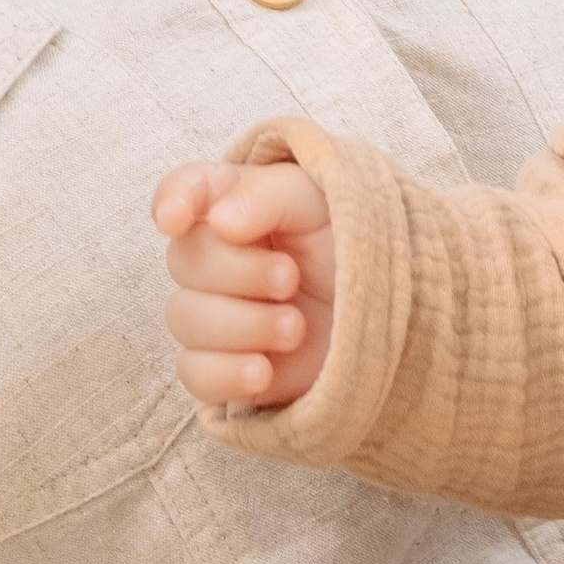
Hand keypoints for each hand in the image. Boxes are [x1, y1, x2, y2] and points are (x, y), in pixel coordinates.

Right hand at [152, 155, 334, 407]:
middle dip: (238, 271)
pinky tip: (262, 371)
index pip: (183, 189)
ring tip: (296, 328)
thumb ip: (267, 195)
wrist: (392, 311)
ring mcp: (216, 313)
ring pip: (186, 318)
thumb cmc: (351, 244)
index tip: (177, 218)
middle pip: (184, 259)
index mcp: (233, 202)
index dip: (171, 200)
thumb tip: (219, 220)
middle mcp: (215, 256)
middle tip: (291, 279)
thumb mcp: (319, 200)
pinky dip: (227, 373)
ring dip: (244, 324)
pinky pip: (194, 374)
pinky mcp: (223, 365)